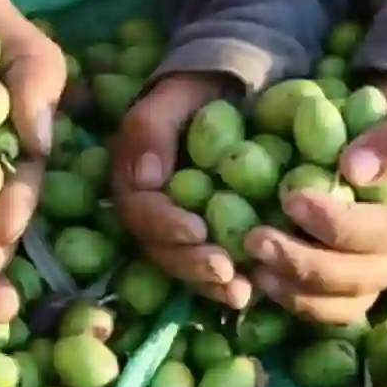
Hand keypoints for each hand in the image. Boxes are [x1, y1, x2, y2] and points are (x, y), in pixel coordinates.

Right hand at [113, 73, 253, 308]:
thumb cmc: (196, 93)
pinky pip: (211, 266)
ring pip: (185, 266)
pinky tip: (254, 291)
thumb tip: (146, 177)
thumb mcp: (172, 97)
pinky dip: (230, 281)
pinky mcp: (205, 239)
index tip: (196, 231)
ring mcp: (175, 230)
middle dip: (190, 264)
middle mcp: (148, 213)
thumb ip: (151, 128)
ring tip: (242, 293)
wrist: (225, 93)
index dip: (164, 226)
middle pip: (160, 249)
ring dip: (210, 284)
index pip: (141, 212)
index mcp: (132, 182)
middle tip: (225, 272)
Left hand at [245, 81, 386, 322]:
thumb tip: (355, 170)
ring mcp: (379, 280)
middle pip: (359, 278)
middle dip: (304, 263)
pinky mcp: (349, 290)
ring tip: (253, 265)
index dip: (337, 224)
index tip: (292, 200)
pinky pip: (324, 311)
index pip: (385, 234)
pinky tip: (258, 279)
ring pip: (340, 305)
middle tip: (254, 239)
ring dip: (293, 290)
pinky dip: (291, 300)